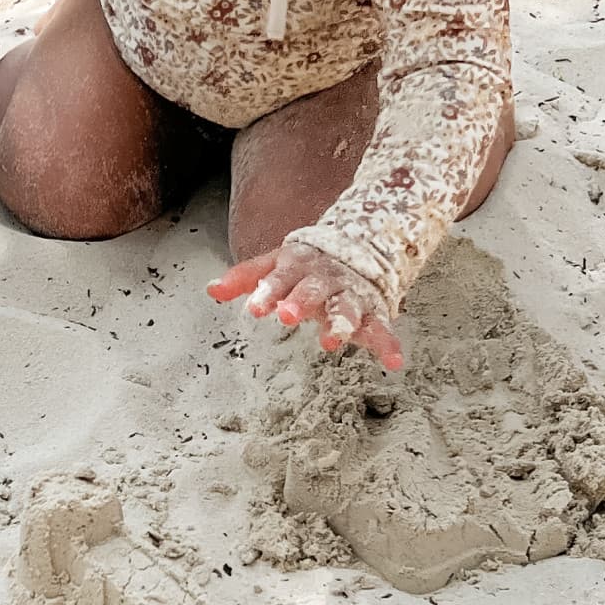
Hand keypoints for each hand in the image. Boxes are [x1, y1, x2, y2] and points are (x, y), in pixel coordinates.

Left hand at [209, 241, 402, 369]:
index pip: (279, 278)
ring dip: (340, 322)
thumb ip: (246, 277)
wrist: (362, 243)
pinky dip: (388, 344)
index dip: (267, 292)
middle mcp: (325, 279)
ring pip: (346, 307)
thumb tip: (211, 290)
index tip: (255, 308)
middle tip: (287, 316)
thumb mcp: (276, 263)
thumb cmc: (309, 262)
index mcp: (298, 266)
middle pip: (312, 290)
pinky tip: (394, 361)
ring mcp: (350, 294)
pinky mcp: (373, 310)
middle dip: (300, 302)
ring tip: (331, 341)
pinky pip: (381, 327)